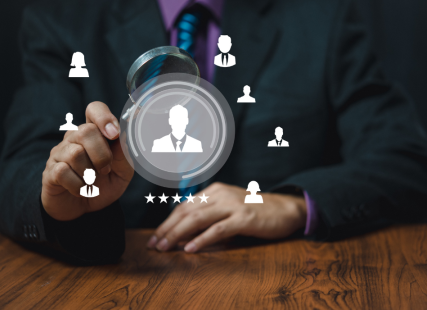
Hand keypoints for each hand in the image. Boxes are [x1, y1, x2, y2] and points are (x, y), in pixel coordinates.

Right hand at [41, 102, 133, 220]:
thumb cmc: (104, 185)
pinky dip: (78, 185)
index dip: (104, 117)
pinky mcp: (50, 171)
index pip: (95, 109)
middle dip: (102, 154)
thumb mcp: (122, 171)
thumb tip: (125, 134)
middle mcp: (75, 138)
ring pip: (75, 153)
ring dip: (89, 173)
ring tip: (91, 182)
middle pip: (86, 131)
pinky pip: (63, 172)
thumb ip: (125, 153)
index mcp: (95, 133)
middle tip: (106, 169)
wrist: (84, 210)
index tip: (114, 134)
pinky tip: (80, 189)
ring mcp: (60, 153)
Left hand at [147, 183, 306, 252]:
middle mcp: (220, 194)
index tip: (156, 236)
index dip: (167, 221)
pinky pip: (218, 230)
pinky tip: (190, 248)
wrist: (284, 208)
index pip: (184, 206)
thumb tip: (185, 231)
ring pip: (197, 219)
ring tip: (165, 247)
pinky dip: (201, 239)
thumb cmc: (254, 209)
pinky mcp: (243, 218)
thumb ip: (209, 214)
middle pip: (186, 211)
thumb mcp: (228, 205)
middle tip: (154, 244)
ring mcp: (232, 205)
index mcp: (214, 190)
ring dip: (178, 234)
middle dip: (167, 229)